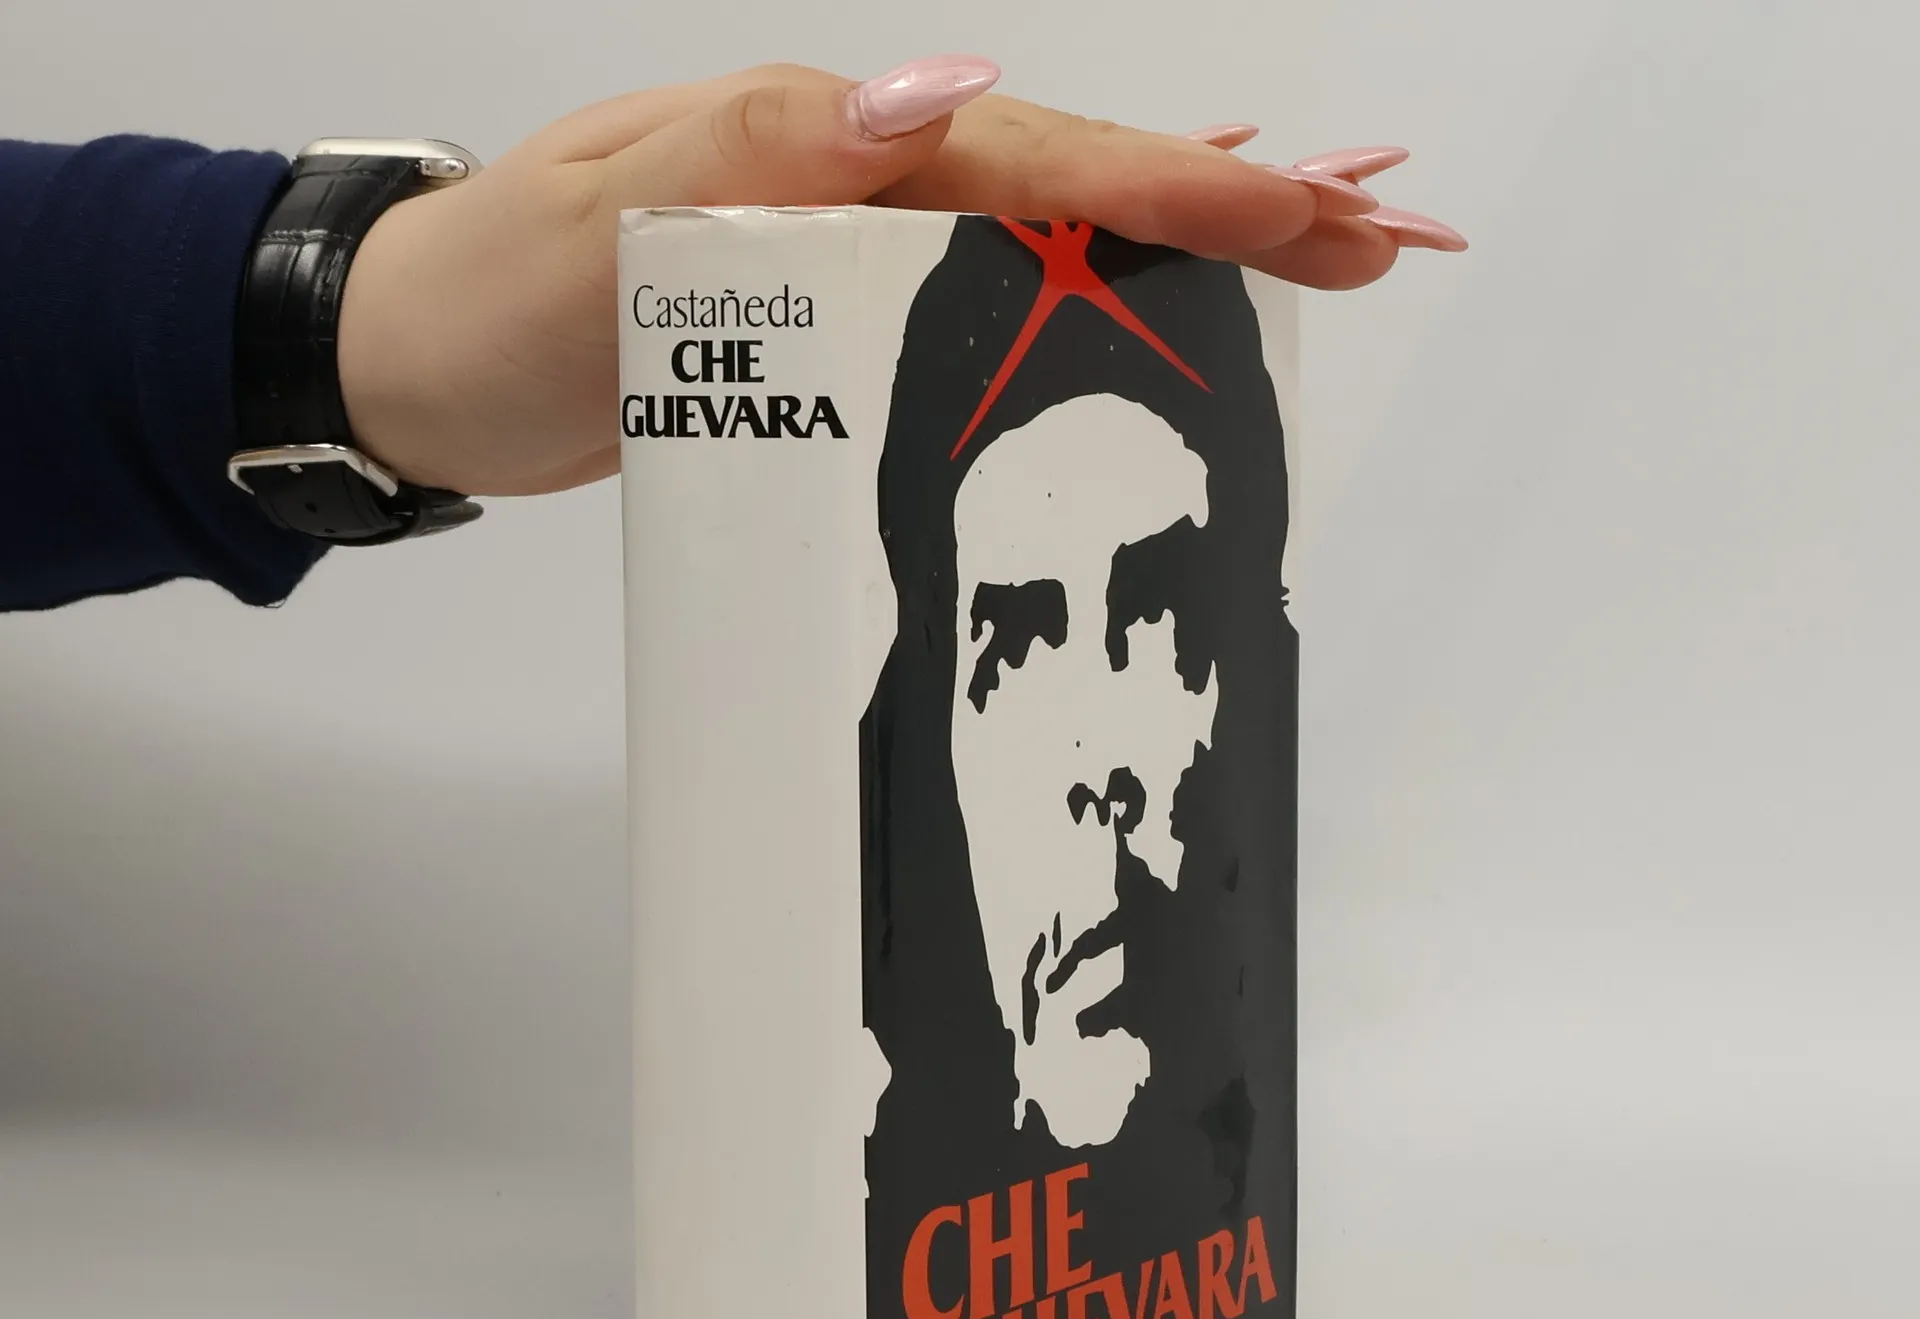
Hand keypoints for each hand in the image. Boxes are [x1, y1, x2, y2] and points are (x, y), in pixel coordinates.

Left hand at [336, 59, 1464, 497]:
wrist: (422, 363)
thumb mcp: (607, 219)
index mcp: (822, 145)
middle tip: (1387, 231)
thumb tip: (930, 99)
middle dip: (1238, 205)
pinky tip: (1163, 296)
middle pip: (1080, 189)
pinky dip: (1091, 299)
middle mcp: (857, 184)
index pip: (1032, 164)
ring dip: (1195, 251)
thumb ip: (759, 155)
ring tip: (1333, 253)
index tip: (1303, 207)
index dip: (1172, 185)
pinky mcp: (843, 326)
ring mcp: (858, 254)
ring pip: (1057, 245)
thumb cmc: (496, 296)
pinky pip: (994, 308)